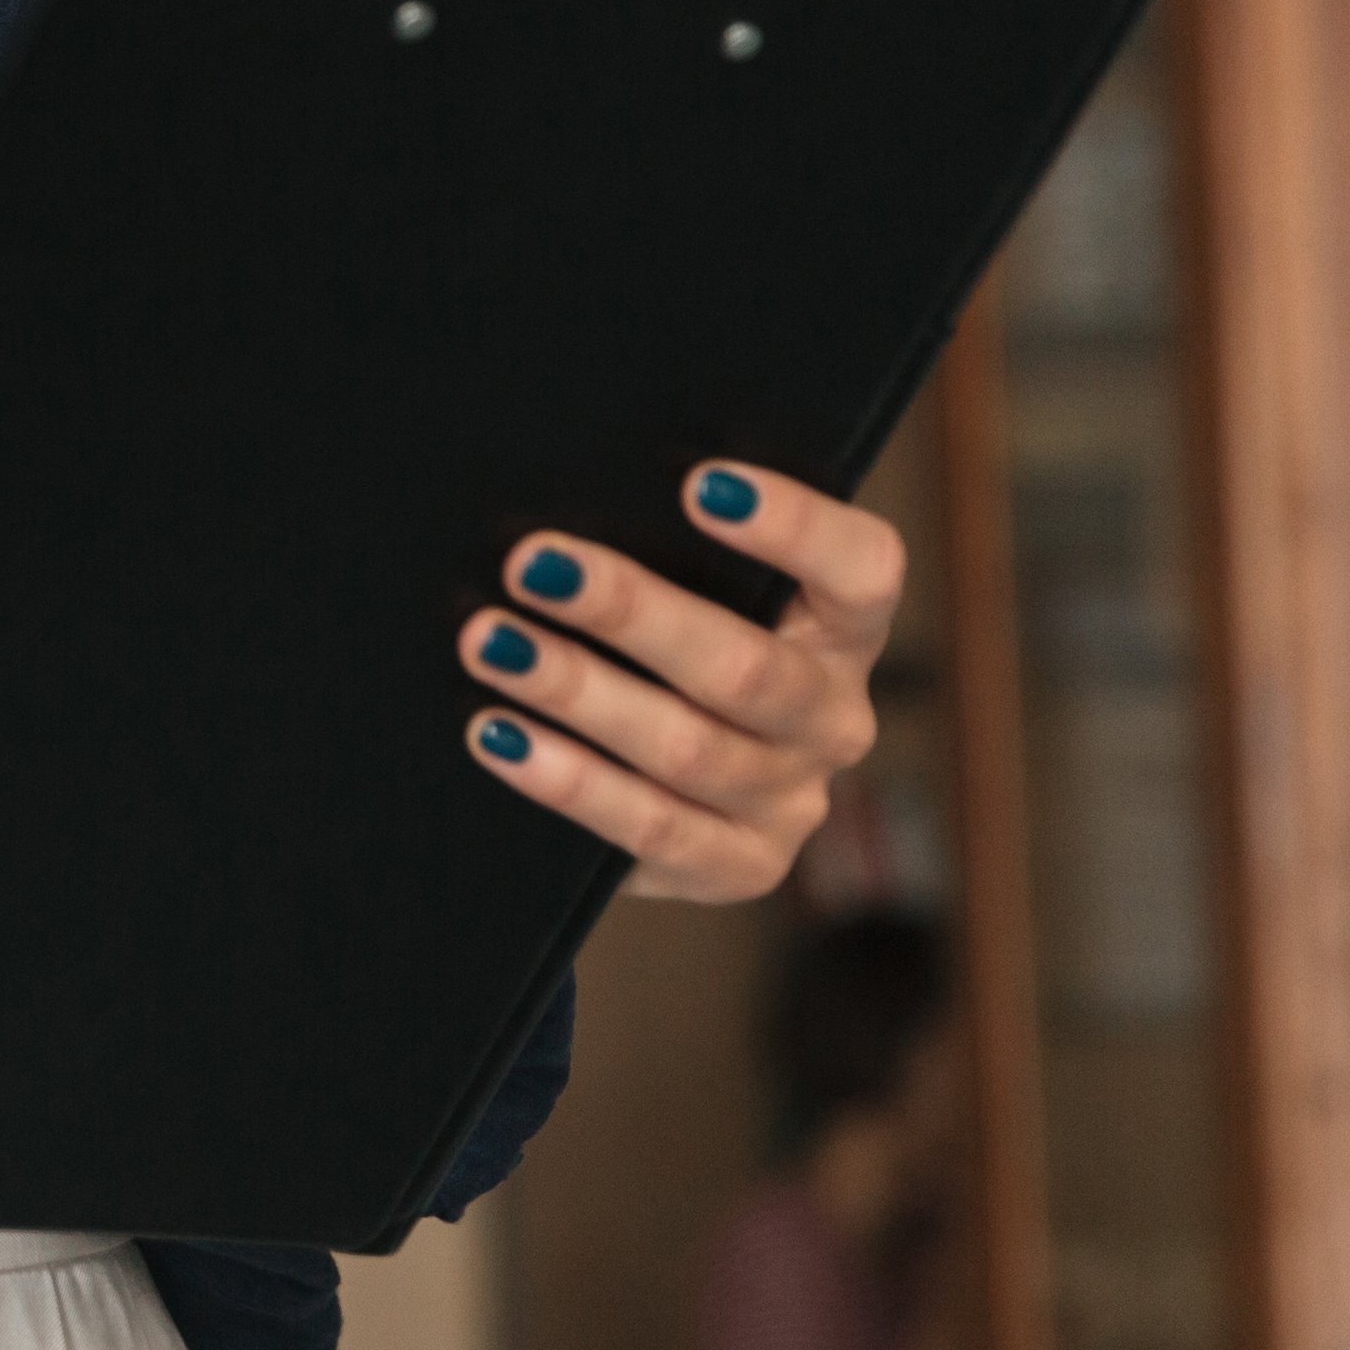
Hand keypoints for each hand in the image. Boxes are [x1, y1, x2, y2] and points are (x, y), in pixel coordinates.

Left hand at [452, 461, 900, 901]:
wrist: (655, 780)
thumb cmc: (659, 643)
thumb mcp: (691, 593)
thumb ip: (662, 554)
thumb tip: (561, 522)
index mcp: (842, 630)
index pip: (861, 569)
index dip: (795, 526)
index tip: (700, 482)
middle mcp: (833, 718)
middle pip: (747, 668)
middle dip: (629, 611)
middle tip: (530, 564)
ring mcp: (791, 803)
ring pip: (686, 749)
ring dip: (577, 691)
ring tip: (489, 644)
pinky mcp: (738, 867)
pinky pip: (649, 828)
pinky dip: (566, 780)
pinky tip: (497, 736)